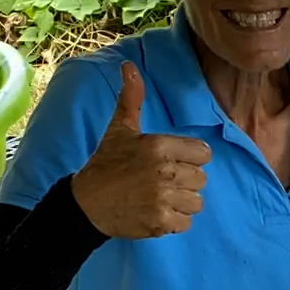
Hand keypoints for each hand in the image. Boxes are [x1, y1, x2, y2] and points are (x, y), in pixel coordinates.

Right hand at [71, 62, 211, 238]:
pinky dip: (175, 222)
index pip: (204, 153)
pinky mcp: (161, 222)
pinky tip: (157, 213)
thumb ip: (131, 99)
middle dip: (185, 181)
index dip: (191, 158)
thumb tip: (129, 66)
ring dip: (182, 202)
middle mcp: (164, 171)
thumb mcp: (119, 129)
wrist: (86, 203)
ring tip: (160, 198)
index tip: (174, 162)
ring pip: (197, 202)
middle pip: (201, 179)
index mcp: (159, 146)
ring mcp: (163, 198)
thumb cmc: (106, 164)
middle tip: (162, 181)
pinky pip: (187, 223)